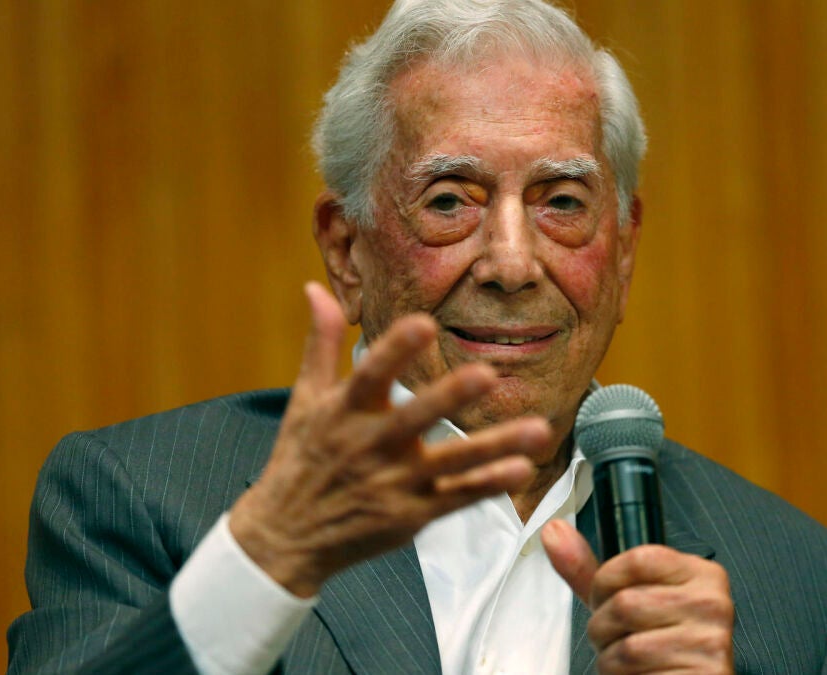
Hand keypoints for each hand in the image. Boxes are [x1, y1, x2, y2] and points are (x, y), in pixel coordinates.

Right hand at [230, 282, 551, 596]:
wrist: (286, 539)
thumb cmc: (300, 460)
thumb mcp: (304, 400)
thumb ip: (321, 343)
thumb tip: (316, 288)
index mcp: (344, 412)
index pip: (369, 375)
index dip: (395, 349)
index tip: (424, 322)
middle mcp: (371, 446)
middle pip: (414, 419)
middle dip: (449, 398)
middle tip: (486, 375)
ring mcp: (395, 484)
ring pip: (452, 463)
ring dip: (495, 446)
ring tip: (539, 429)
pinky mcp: (413, 515)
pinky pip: (458, 498)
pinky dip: (489, 486)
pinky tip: (522, 469)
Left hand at [542, 520, 734, 673]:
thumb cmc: (657, 648)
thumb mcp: (625, 600)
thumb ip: (589, 569)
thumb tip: (555, 531)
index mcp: (701, 574)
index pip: (637, 558)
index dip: (606, 583)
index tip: (607, 598)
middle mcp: (713, 604)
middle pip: (625, 603)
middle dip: (604, 628)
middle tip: (618, 638)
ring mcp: (710, 642)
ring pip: (628, 646)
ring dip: (612, 661)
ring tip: (631, 662)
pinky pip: (637, 674)